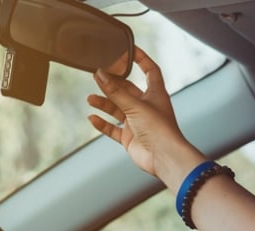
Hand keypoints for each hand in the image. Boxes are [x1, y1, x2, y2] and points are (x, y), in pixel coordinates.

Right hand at [87, 47, 204, 187]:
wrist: (164, 158)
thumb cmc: (159, 129)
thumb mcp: (135, 105)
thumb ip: (115, 91)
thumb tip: (100, 74)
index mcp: (156, 94)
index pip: (150, 70)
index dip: (141, 59)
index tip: (128, 49)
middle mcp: (147, 107)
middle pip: (127, 90)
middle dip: (112, 83)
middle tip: (96, 75)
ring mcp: (138, 123)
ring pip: (117, 109)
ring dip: (104, 103)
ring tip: (90, 98)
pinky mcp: (130, 138)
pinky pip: (113, 129)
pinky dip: (103, 123)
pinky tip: (92, 118)